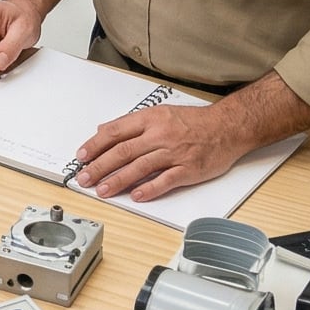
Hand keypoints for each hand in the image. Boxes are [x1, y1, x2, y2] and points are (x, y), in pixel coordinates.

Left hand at [73, 90, 278, 204]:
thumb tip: (104, 130)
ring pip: (140, 167)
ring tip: (102, 190)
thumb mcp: (160, 113)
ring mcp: (174, 153)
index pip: (115, 132)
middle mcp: (160, 135)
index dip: (95, 145)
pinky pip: (165, 181)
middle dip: (100, 166)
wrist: (228, 127)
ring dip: (118, 180)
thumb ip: (131, 123)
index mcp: (150, 119)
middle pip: (123, 152)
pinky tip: (136, 196)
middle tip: (84, 178)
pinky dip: (149, 189)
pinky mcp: (189, 169)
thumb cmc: (193, 121)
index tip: (82, 156)